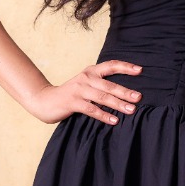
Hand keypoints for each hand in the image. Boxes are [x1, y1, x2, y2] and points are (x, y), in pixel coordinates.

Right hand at [26, 60, 142, 125]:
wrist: (44, 100)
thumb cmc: (70, 94)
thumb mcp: (85, 84)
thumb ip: (101, 85)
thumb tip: (125, 93)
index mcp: (91, 71)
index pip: (111, 65)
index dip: (125, 67)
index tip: (140, 70)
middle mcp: (86, 78)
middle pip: (109, 84)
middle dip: (126, 91)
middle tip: (139, 97)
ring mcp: (78, 90)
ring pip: (102, 97)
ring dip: (118, 104)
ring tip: (131, 110)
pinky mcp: (72, 102)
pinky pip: (91, 109)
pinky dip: (104, 115)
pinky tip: (114, 120)